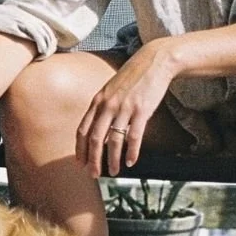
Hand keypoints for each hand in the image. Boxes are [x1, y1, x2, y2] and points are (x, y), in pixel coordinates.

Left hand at [76, 40, 178, 177]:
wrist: (154, 61)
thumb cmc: (133, 77)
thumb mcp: (111, 89)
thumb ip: (102, 107)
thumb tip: (97, 127)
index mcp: (98, 101)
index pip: (83, 130)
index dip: (80, 149)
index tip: (80, 163)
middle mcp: (108, 106)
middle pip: (94, 139)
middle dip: (92, 160)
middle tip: (93, 174)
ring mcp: (124, 108)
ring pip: (113, 141)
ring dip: (112, 160)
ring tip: (113, 172)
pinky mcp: (142, 110)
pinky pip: (134, 136)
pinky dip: (131, 151)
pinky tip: (131, 162)